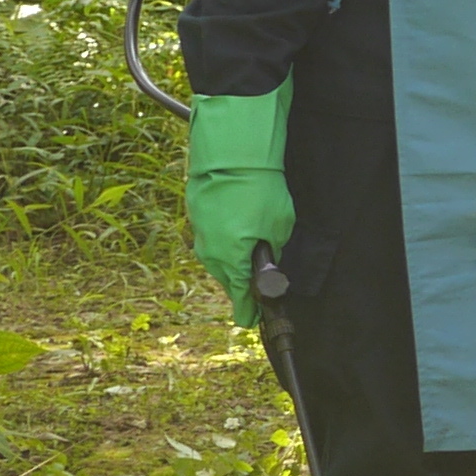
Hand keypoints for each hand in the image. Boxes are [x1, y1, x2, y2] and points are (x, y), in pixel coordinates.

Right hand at [185, 85, 294, 332]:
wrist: (233, 154)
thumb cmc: (260, 191)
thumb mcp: (279, 226)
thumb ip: (272, 253)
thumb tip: (268, 268)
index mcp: (230, 259)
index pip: (239, 296)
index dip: (248, 310)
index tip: (251, 321)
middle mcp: (210, 252)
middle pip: (228, 278)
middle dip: (242, 284)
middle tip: (257, 293)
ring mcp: (200, 234)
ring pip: (219, 259)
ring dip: (233, 261)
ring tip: (250, 259)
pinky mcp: (197, 218)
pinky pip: (212, 239)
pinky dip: (225, 241)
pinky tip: (237, 233)